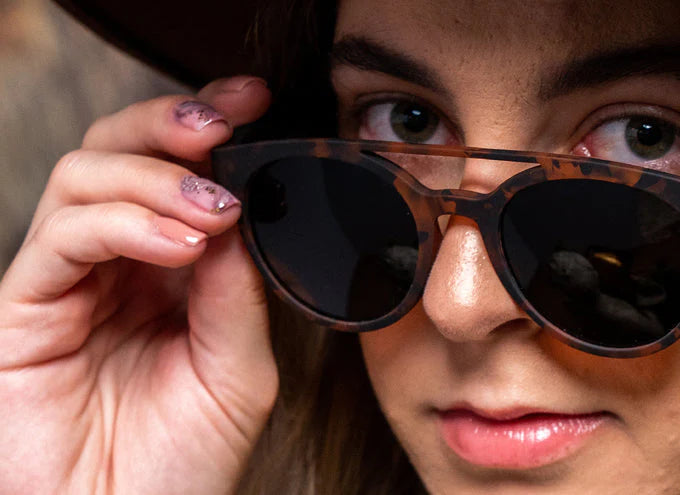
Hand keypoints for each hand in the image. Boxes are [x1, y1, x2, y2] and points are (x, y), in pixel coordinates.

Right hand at [0, 76, 276, 493]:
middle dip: (172, 126)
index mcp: (171, 272)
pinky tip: (179, 243)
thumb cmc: (184, 465)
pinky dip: (123, 223)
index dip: (210, 128)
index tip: (254, 101)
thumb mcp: (238, 369)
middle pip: (121, 152)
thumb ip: (238, 289)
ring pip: (87, 178)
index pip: (180, 175)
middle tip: (222, 126)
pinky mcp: (23, 309)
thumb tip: (243, 208)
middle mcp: (117, 266)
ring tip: (212, 212)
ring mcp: (67, 283)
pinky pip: (64, 236)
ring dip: (155, 178)